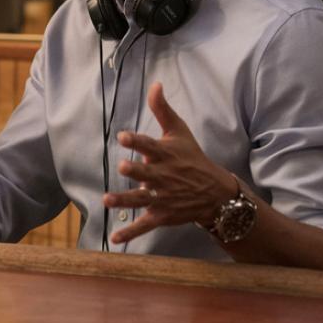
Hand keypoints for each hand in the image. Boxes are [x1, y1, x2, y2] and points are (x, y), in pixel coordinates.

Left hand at [104, 82, 237, 244]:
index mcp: (166, 155)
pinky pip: (144, 225)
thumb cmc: (192, 157)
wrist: (215, 192)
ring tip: (107, 201)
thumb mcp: (179, 131)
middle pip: (147, 174)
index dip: (137, 142)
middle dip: (136, 172)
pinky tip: (115, 239)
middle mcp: (164, 177)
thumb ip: (162, 109)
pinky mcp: (161, 216)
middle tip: (123, 168)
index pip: (150, 146)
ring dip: (125, 201)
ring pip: (141, 200)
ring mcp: (162, 198)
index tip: (123, 137)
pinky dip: (130, 234)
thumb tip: (155, 83)